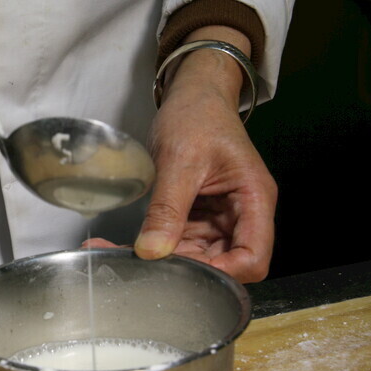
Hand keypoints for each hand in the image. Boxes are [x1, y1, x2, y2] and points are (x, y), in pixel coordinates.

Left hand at [131, 30, 276, 282]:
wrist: (191, 93)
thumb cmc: (198, 116)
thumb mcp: (180, 160)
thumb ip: (168, 208)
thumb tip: (151, 251)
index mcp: (253, 200)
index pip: (253, 257)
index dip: (224, 273)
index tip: (184, 277)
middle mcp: (240, 214)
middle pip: (223, 262)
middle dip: (184, 269)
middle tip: (140, 269)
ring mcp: (217, 217)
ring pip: (195, 255)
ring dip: (161, 259)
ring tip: (117, 256)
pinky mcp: (195, 214)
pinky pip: (177, 239)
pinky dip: (152, 245)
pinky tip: (120, 246)